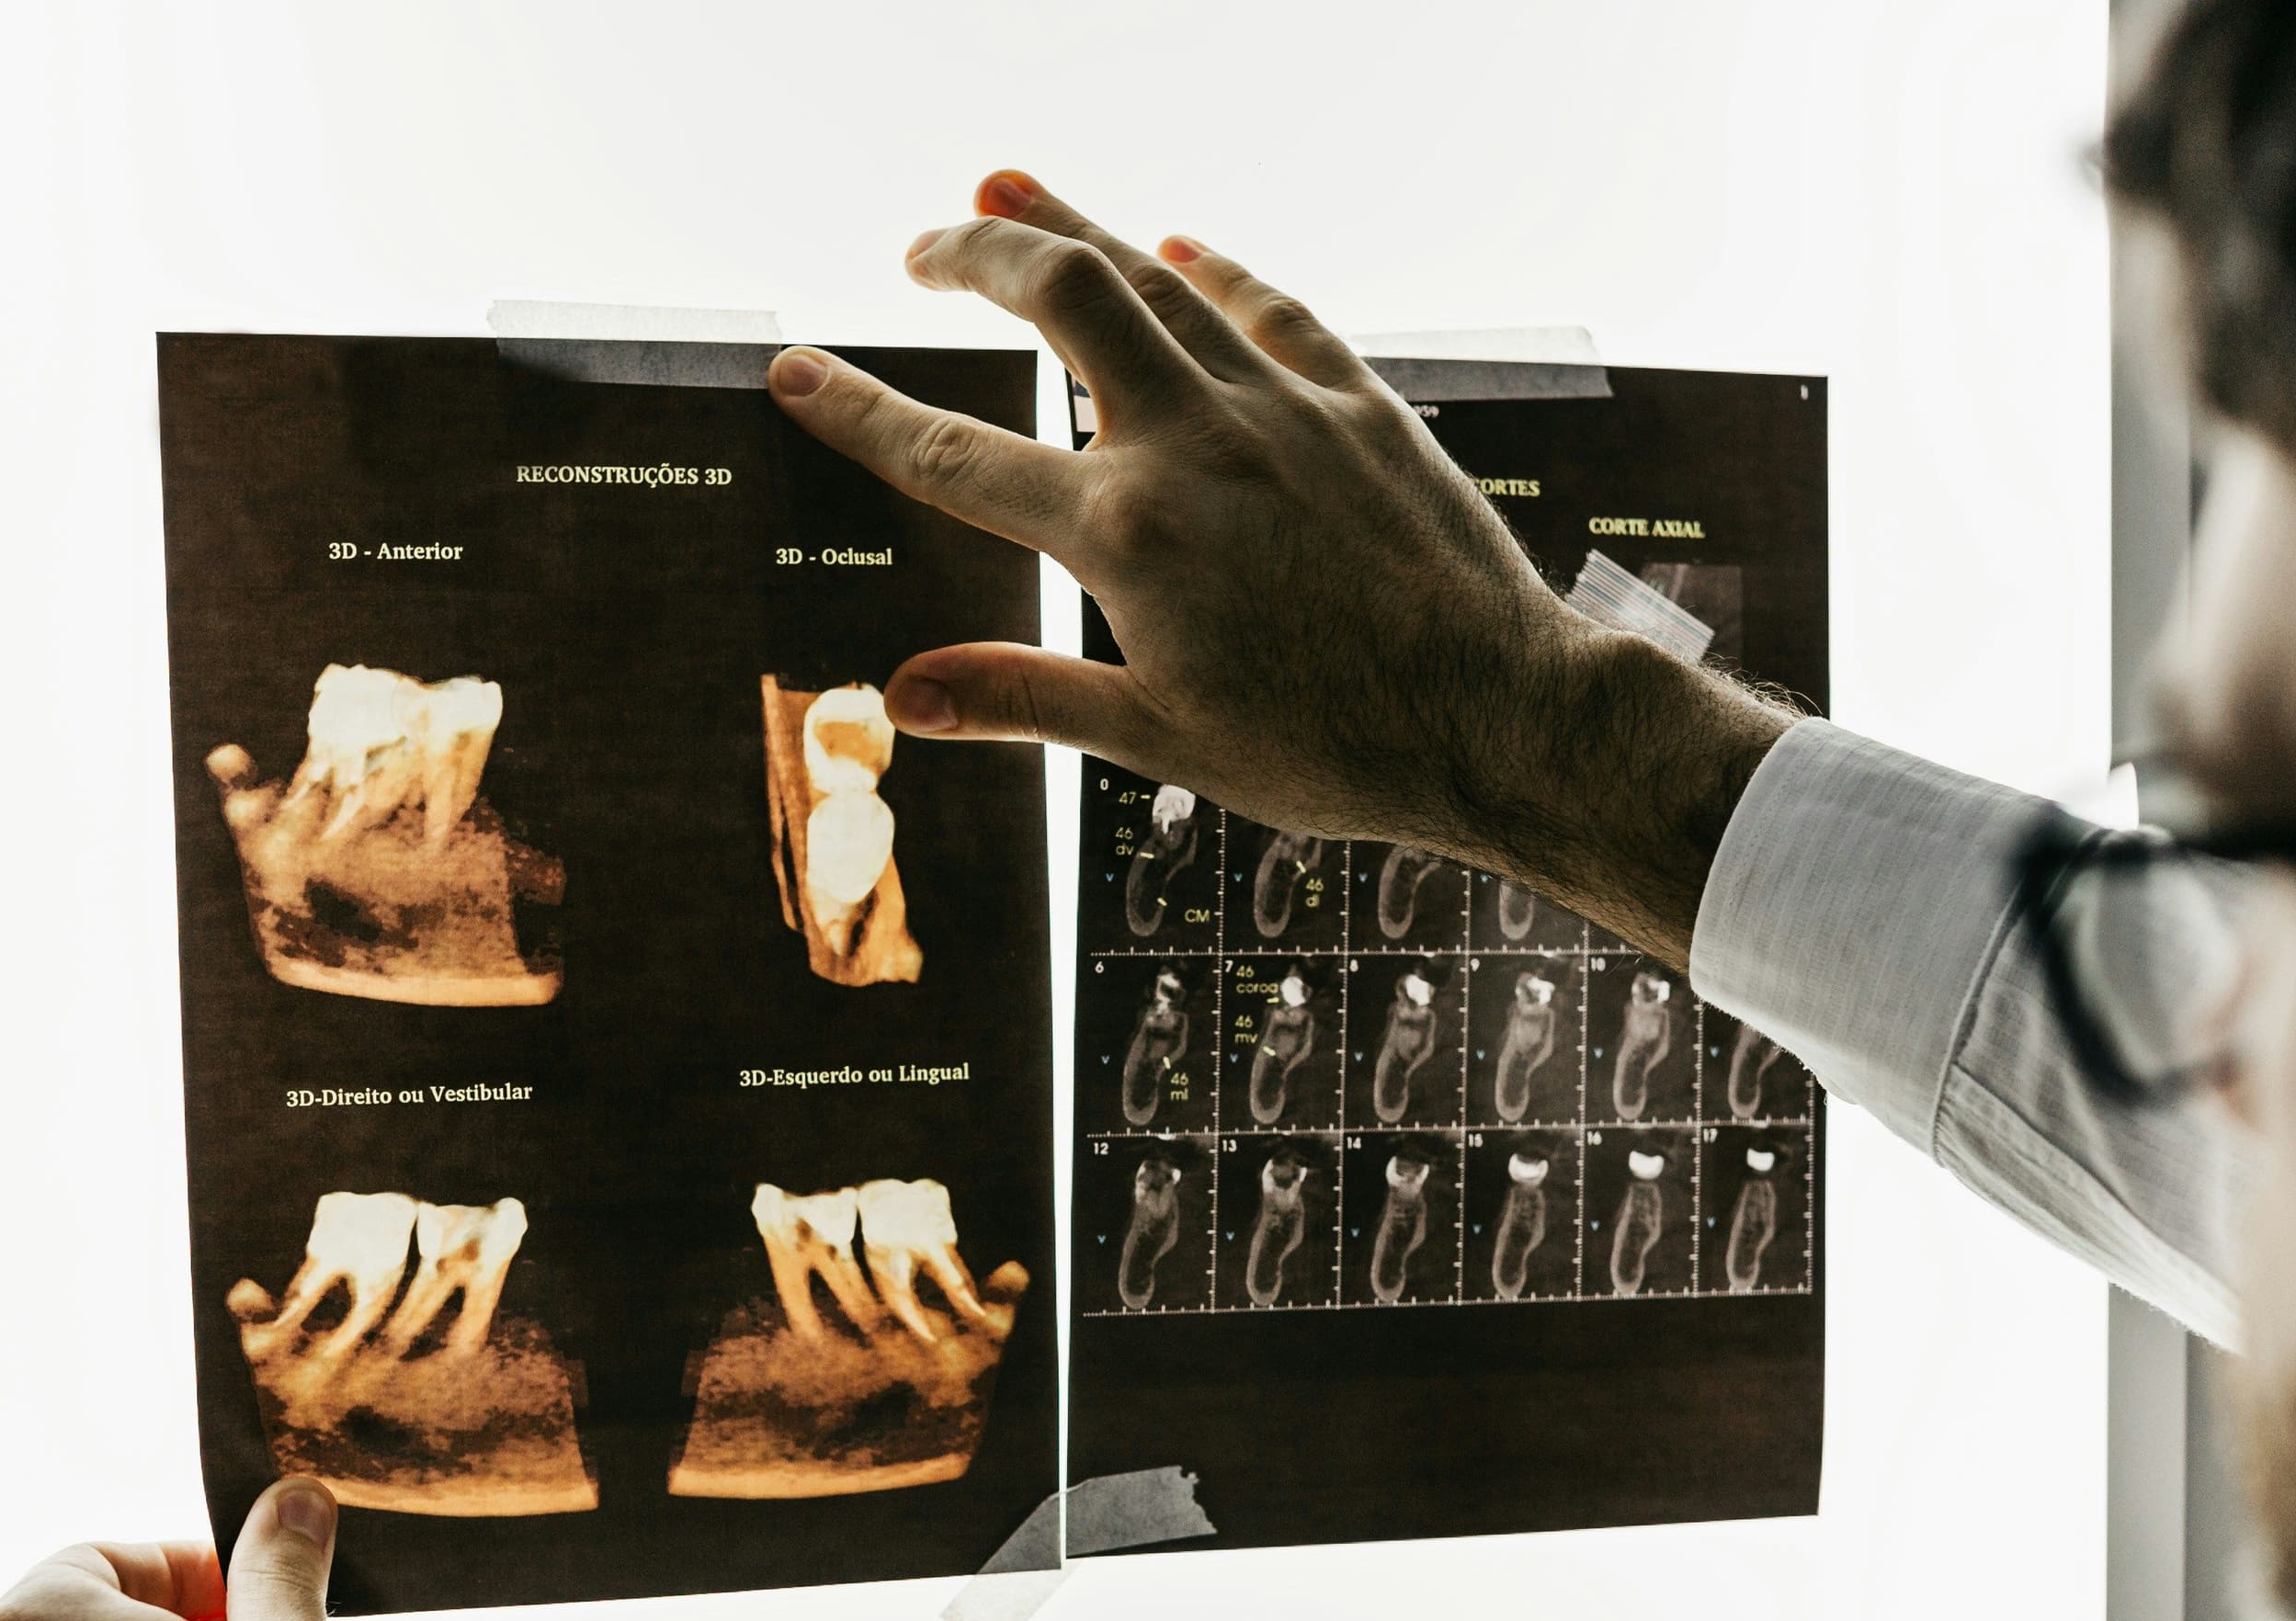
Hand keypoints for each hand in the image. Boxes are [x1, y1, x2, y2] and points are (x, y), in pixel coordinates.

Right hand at [767, 170, 1794, 966]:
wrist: (1505, 720)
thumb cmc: (1337, 754)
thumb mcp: (1165, 744)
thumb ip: (1026, 699)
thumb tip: (898, 697)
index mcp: (1127, 537)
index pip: (954, 453)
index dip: (858, 408)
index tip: (790, 367)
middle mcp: (1195, 445)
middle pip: (1059, 296)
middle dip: (973, 251)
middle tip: (920, 245)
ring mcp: (1284, 411)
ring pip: (1159, 278)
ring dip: (1076, 227)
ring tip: (1007, 191)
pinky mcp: (1364, 405)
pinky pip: (1274, 309)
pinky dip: (1217, 271)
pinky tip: (1183, 247)